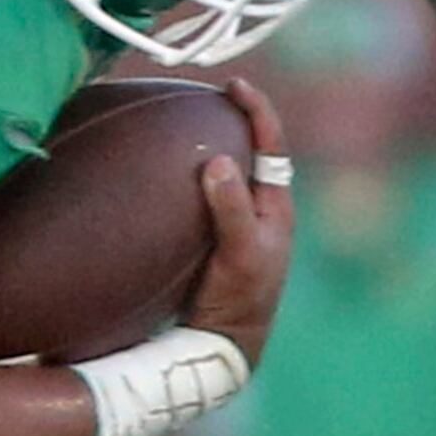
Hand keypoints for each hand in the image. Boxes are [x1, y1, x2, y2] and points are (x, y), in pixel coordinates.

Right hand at [180, 74, 296, 365]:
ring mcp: (236, 228)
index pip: (273, 146)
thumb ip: (232, 208)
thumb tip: (219, 160)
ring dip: (211, 146)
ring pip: (229, 174)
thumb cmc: (238, 303)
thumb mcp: (240, 255)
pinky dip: (189, 178)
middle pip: (252, 152)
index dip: (257, 110)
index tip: (234, 86)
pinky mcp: (212, 243)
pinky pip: (204, 198)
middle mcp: (259, 212)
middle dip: (233, 120)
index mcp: (275, 209)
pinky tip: (160, 176)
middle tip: (207, 96)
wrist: (222, 349)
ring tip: (183, 124)